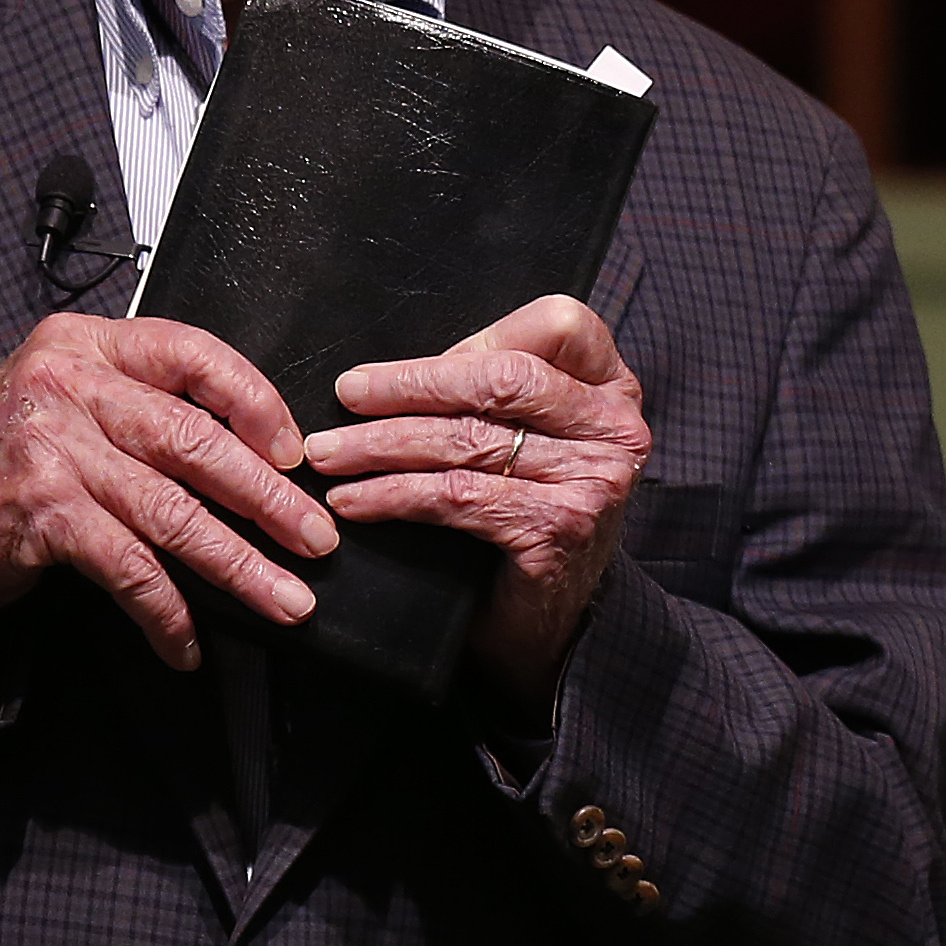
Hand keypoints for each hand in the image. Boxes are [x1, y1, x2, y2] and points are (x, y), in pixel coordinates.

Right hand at [0, 315, 339, 668]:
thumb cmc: (11, 457)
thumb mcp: (71, 398)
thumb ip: (146, 402)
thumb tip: (260, 450)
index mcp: (86, 344)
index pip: (193, 355)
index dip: (255, 402)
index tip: (296, 453)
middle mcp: (67, 386)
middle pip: (194, 440)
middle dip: (268, 498)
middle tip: (317, 539)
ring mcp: (51, 450)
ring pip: (172, 512)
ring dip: (238, 565)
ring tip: (286, 599)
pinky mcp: (40, 515)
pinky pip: (128, 568)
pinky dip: (166, 613)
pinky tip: (189, 645)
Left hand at [299, 295, 651, 708]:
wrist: (553, 621)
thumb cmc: (529, 517)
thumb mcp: (526, 442)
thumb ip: (493, 394)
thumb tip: (399, 373)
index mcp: (613, 390)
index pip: (559, 325)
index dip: (478, 337)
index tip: (411, 367)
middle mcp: (617, 430)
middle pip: (504, 378)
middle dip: (411, 386)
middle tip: (346, 397)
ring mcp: (594, 481)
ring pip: (469, 440)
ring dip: (383, 445)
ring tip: (328, 454)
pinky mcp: (559, 528)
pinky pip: (458, 497)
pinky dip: (394, 496)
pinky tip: (354, 501)